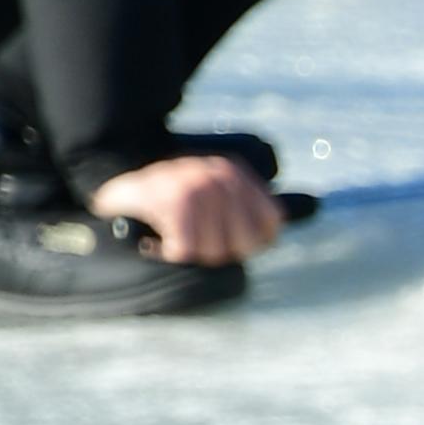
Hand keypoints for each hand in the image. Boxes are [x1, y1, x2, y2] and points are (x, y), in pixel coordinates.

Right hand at [87, 154, 283, 266]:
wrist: (107, 185)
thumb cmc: (165, 201)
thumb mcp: (216, 195)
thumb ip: (258, 204)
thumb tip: (316, 205)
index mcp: (236, 170)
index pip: (270, 225)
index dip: (248, 242)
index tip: (221, 238)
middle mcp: (219, 173)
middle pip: (245, 244)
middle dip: (218, 252)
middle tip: (192, 240)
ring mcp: (194, 184)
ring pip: (215, 250)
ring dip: (192, 254)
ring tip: (175, 237)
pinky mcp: (168, 199)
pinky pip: (187, 250)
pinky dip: (172, 254)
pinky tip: (160, 242)